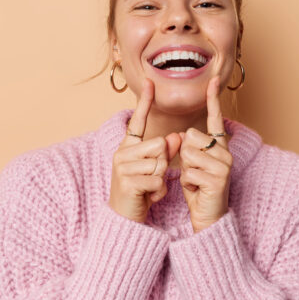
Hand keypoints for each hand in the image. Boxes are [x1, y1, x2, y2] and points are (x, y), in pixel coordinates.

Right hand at [109, 78, 181, 223]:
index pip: (137, 121)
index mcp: (128, 146)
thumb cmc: (141, 191)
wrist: (125, 218)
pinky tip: (149, 196)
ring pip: (160, 163)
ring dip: (161, 179)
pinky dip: (159, 191)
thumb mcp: (154, 168)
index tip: (150, 81)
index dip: (144, 101)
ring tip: (150, 188)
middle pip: (159, 145)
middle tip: (153, 178)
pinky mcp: (127, 182)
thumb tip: (176, 136)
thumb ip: (164, 151)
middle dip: (164, 163)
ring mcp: (122, 167)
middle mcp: (122, 153)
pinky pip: (157, 180)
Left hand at [178, 76, 232, 232]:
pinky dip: (187, 183)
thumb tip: (182, 135)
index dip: (213, 99)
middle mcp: (225, 152)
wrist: (208, 216)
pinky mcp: (218, 179)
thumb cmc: (199, 188)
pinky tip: (197, 190)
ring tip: (195, 181)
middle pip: (189, 137)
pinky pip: (189, 172)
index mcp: (219, 146)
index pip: (215, 119)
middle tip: (193, 172)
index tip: (213, 80)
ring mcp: (223, 165)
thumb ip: (188, 147)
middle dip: (183, 156)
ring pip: (187, 154)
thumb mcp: (191, 164)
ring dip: (184, 170)